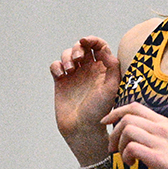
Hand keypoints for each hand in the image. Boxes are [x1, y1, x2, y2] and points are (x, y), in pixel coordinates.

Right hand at [50, 36, 120, 151]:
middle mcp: (88, 70)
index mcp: (103, 69)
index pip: (99, 46)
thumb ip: (112, 67)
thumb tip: (104, 50)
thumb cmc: (99, 111)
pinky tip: (61, 75)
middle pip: (81, 47)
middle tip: (78, 59)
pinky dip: (56, 66)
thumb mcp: (111, 88)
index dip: (92, 40)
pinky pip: (55, 65)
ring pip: (67, 54)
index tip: (86, 41)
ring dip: (67, 56)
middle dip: (77, 48)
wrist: (82, 129)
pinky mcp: (61, 82)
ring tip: (70, 70)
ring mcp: (74, 76)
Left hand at [102, 102, 167, 168]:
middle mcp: (161, 128)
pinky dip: (126, 156)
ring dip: (119, 145)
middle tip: (112, 148)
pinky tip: (132, 164)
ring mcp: (160, 142)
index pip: (134, 106)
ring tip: (125, 157)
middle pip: (127, 118)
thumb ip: (152, 132)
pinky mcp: (157, 157)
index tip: (106, 122)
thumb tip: (130, 131)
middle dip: (113, 133)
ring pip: (127, 130)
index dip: (115, 112)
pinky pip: (131, 148)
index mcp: (163, 122)